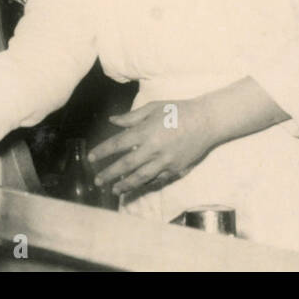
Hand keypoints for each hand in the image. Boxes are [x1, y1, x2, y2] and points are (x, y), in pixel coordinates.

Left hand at [88, 99, 219, 196]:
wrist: (206, 121)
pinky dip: (145, 185)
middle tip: (97, 180)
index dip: (102, 152)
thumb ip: (132, 117)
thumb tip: (113, 120)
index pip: (118, 144)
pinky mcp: (176, 169)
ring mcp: (165, 162)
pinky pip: (157, 181)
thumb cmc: (178, 111)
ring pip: (140, 178)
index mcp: (146, 132)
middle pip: (126, 165)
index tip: (91, 157)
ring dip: (125, 185)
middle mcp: (153, 149)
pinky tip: (136, 187)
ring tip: (114, 190)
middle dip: (109, 174)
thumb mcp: (153, 108)